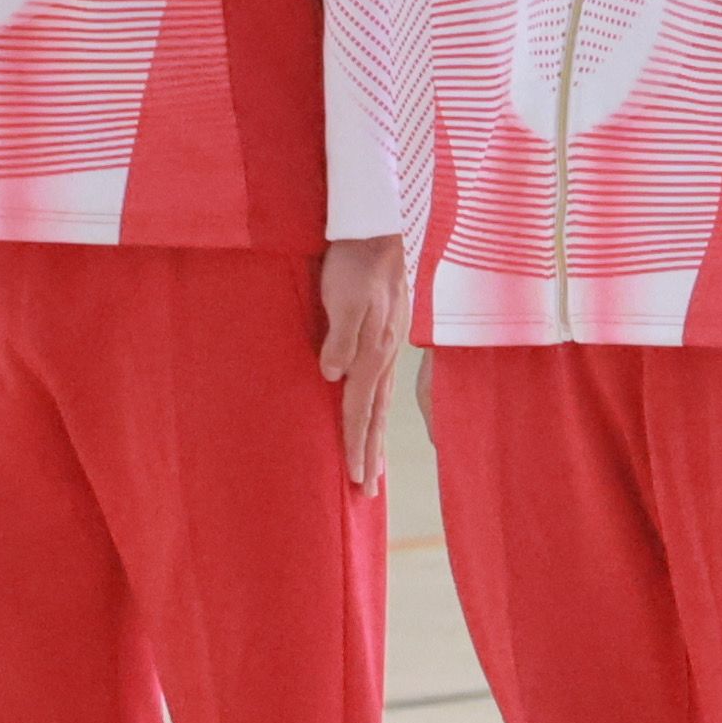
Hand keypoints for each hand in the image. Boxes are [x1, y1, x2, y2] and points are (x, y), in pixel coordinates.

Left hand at [313, 234, 408, 488]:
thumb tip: (332, 377)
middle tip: (366, 492)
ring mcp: (389, 347)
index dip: (355, 445)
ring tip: (374, 468)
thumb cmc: (354, 264)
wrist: (377, 230)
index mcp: (371, 352)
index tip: (355, 480)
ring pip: (381, 403)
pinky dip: (378, 410)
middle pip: (374, 415)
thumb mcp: (341, 299)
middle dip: (369, 454)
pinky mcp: (388, 336)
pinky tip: (374, 413)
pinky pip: (382, 385)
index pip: (359, 409)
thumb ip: (339, 338)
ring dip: (375, 438)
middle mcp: (384, 356)